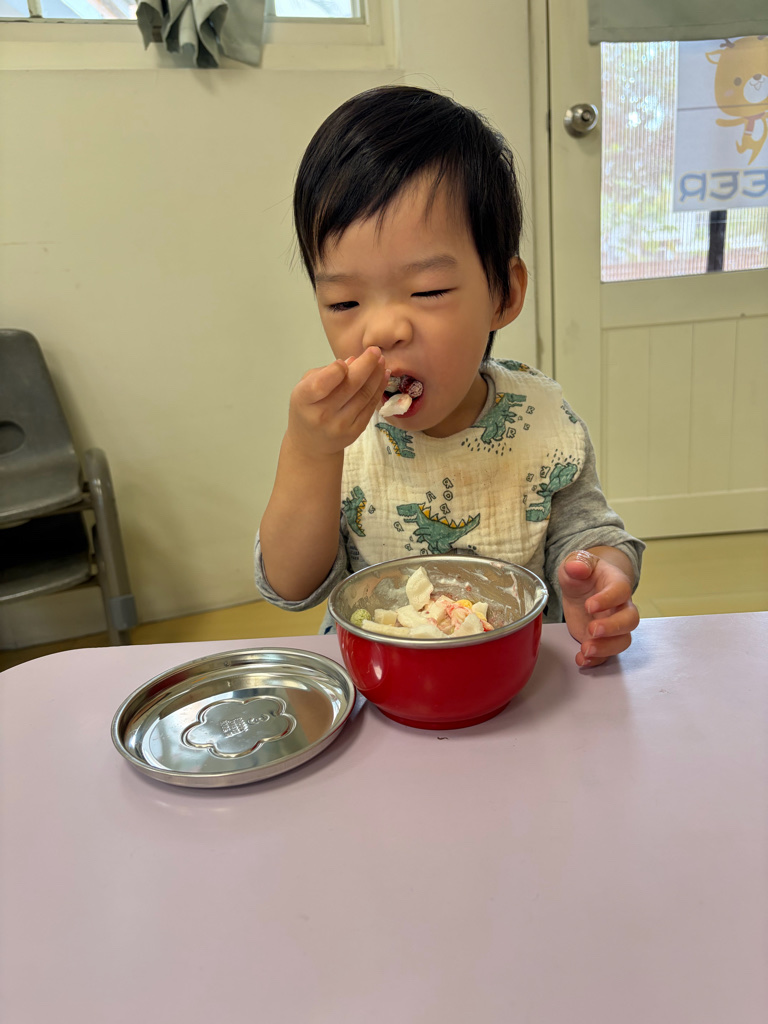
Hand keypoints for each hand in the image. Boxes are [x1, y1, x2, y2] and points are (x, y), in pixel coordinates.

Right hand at [286, 347, 387, 457]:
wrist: (312, 443)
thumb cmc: (308, 408)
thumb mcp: (305, 387)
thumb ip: (326, 373)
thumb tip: (354, 361)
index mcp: (304, 400)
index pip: (320, 385)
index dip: (336, 371)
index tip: (347, 359)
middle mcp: (322, 415)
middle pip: (349, 386)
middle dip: (366, 365)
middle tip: (375, 351)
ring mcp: (340, 425)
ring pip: (364, 395)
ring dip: (376, 375)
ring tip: (381, 360)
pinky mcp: (355, 431)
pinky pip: (370, 406)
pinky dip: (379, 389)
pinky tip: (383, 376)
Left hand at [558, 549, 638, 667]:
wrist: (582, 587)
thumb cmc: (583, 574)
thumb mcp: (576, 562)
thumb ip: (577, 562)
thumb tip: (577, 567)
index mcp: (616, 583)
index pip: (621, 591)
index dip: (608, 599)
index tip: (589, 605)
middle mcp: (621, 606)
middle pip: (630, 620)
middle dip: (613, 628)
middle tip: (592, 630)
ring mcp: (614, 625)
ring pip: (623, 640)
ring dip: (606, 648)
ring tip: (585, 649)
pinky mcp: (604, 640)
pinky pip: (608, 654)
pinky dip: (596, 660)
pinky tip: (581, 659)